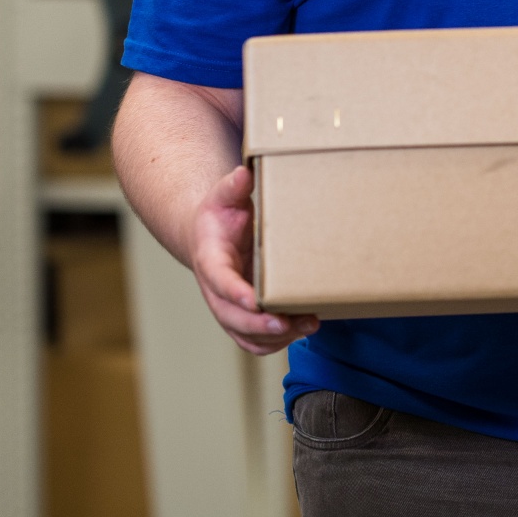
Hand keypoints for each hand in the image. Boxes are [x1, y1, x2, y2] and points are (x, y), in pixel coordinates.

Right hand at [188, 165, 319, 354]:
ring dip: (273, 337)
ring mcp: (228, 307)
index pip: (219, 281)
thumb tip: (244, 173)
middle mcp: (216, 290)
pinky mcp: (242, 317)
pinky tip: (301, 330)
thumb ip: (233, 187)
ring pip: (244, 335)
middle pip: (231, 317)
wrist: (210, 238)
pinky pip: (254, 341)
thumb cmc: (220, 217)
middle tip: (286, 323)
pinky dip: (275, 342)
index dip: (235, 293)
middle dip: (258, 324)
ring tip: (307, 325)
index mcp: (210, 260)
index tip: (255, 301)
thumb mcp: (223, 196)